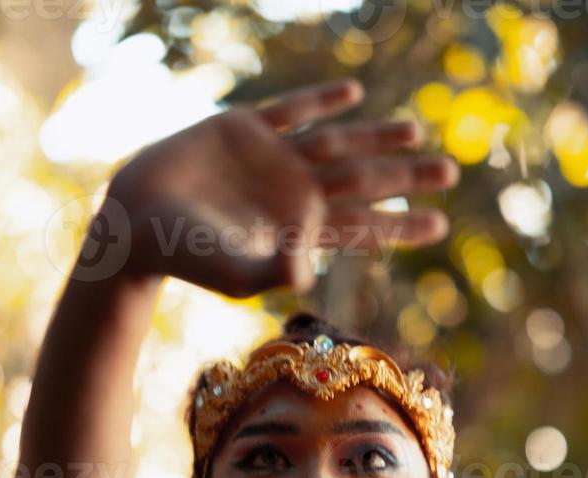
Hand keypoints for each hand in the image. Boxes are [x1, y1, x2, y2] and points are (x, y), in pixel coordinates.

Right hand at [103, 78, 459, 295]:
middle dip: (405, 179)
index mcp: (298, 230)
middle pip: (361, 183)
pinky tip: (353, 95)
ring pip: (336, 143)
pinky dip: (321, 102)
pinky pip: (291, 110)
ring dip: (375, 137)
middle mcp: (292, 193)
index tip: (440, 226)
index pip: (360, 228)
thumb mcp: (233, 272)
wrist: (136, 222)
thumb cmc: (186, 258)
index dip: (399, 226)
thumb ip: (273, 270)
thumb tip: (309, 269)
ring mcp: (271, 158)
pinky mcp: (243, 128)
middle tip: (452, 174)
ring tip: (415, 133)